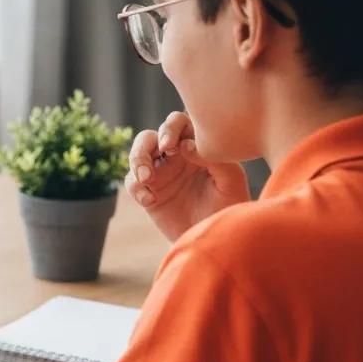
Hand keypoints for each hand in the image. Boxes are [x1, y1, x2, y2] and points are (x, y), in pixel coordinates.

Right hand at [124, 111, 249, 241]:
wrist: (215, 237)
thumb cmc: (229, 205)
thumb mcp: (231, 180)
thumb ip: (214, 159)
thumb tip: (185, 145)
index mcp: (195, 146)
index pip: (178, 124)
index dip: (171, 128)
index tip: (174, 147)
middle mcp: (174, 156)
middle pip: (151, 136)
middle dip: (147, 144)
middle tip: (156, 158)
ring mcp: (160, 174)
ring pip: (137, 155)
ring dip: (137, 161)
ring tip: (146, 179)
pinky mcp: (148, 193)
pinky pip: (132, 183)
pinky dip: (137, 188)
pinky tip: (150, 200)